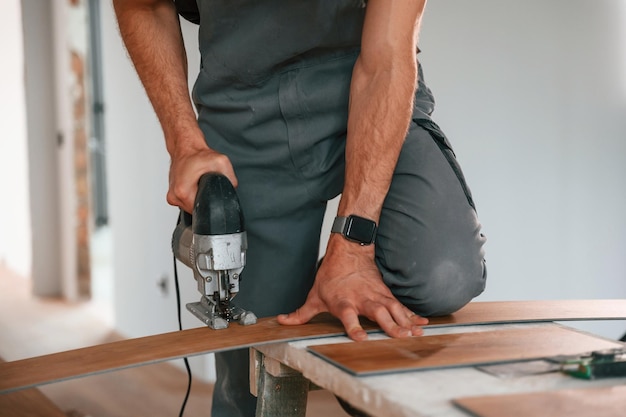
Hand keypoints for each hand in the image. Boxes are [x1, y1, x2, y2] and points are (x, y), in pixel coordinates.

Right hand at [166, 132, 237, 213]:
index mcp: (183, 191)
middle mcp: (174, 196)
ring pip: (190, 207)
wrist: (185, 148)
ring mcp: (172, 196)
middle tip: (206, 185)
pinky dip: (192, 195)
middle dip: (205, 199)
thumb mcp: (220, 163)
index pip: (200, 211)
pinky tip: (195, 185)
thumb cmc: (197, 154)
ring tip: (199, 184)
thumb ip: (230, 178)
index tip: (211, 193)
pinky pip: (186, 202)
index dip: (210, 204)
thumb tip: (232, 189)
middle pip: (195, 210)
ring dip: (198, 197)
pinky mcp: (173, 194)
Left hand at [277, 236, 427, 340]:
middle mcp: (363, 300)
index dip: (354, 327)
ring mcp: (377, 297)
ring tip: (417, 333)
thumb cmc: (330, 276)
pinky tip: (424, 322)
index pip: (348, 317)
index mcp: (344, 302)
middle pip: (378, 313)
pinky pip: (402, 306)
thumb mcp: (314, 295)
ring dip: (406, 321)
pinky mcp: (386, 295)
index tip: (361, 338)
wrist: (348, 250)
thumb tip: (282, 322)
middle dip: (391, 325)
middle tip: (402, 337)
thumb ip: (301, 313)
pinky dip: (413, 314)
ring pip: (394, 310)